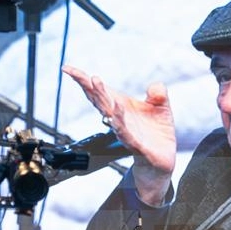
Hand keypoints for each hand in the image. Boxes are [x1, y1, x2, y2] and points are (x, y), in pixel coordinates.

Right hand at [62, 65, 176, 205]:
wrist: (162, 160)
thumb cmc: (156, 132)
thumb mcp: (161, 107)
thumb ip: (158, 94)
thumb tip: (154, 86)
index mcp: (120, 107)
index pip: (98, 92)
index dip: (83, 80)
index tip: (68, 69)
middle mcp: (119, 119)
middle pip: (100, 101)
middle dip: (93, 88)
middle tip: (88, 76)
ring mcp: (126, 132)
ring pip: (110, 116)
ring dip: (102, 101)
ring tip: (97, 85)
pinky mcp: (137, 145)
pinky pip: (126, 134)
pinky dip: (120, 123)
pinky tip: (116, 113)